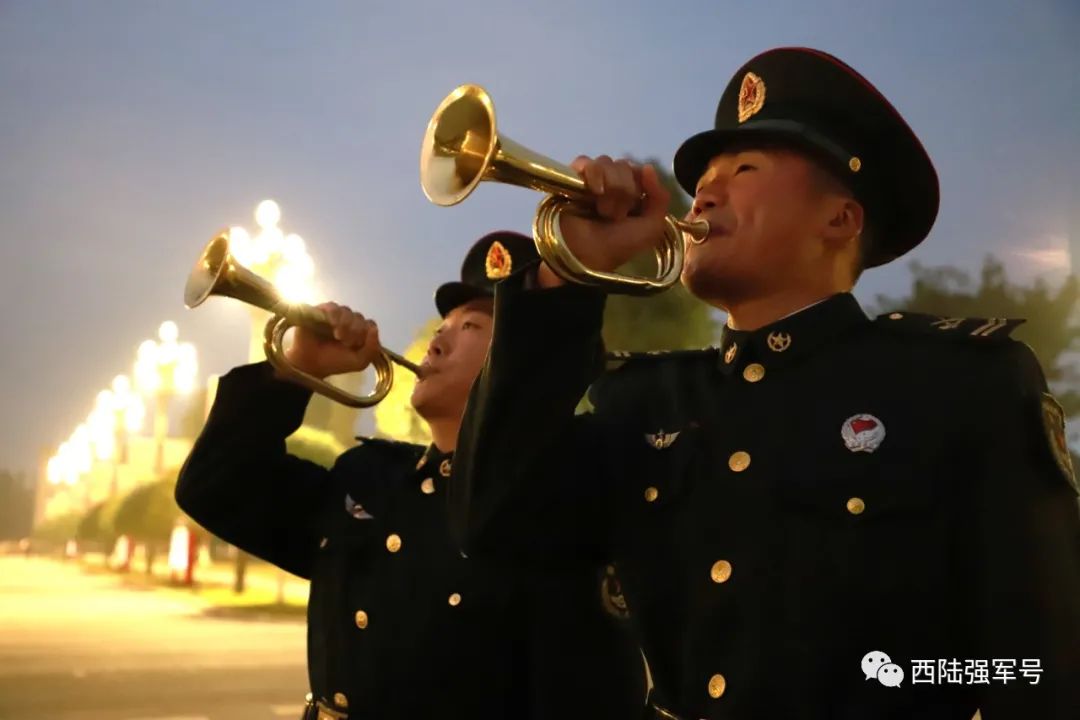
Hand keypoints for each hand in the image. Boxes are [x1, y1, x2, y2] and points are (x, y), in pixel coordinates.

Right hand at [279, 302, 380, 379]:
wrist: (311, 365)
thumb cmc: (334, 362)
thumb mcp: (359, 362)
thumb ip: (372, 349)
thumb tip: (374, 329)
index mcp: (358, 333)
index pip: (369, 324)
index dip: (366, 333)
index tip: (357, 344)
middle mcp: (348, 322)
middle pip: (359, 317)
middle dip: (356, 330)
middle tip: (346, 343)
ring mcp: (334, 316)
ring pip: (347, 311)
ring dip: (346, 324)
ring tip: (338, 336)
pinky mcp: (320, 312)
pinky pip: (332, 306)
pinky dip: (335, 314)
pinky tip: (333, 324)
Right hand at [537, 155, 670, 287]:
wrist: (586, 255)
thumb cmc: (618, 244)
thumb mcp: (651, 228)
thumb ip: (660, 197)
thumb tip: (647, 167)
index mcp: (631, 195)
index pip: (638, 170)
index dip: (640, 184)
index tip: (635, 205)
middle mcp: (611, 185)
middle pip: (623, 165)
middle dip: (624, 190)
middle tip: (616, 216)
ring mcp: (590, 181)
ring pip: (605, 162)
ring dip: (610, 187)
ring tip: (602, 211)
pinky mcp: (571, 179)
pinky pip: (583, 161)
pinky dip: (592, 173)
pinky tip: (593, 191)